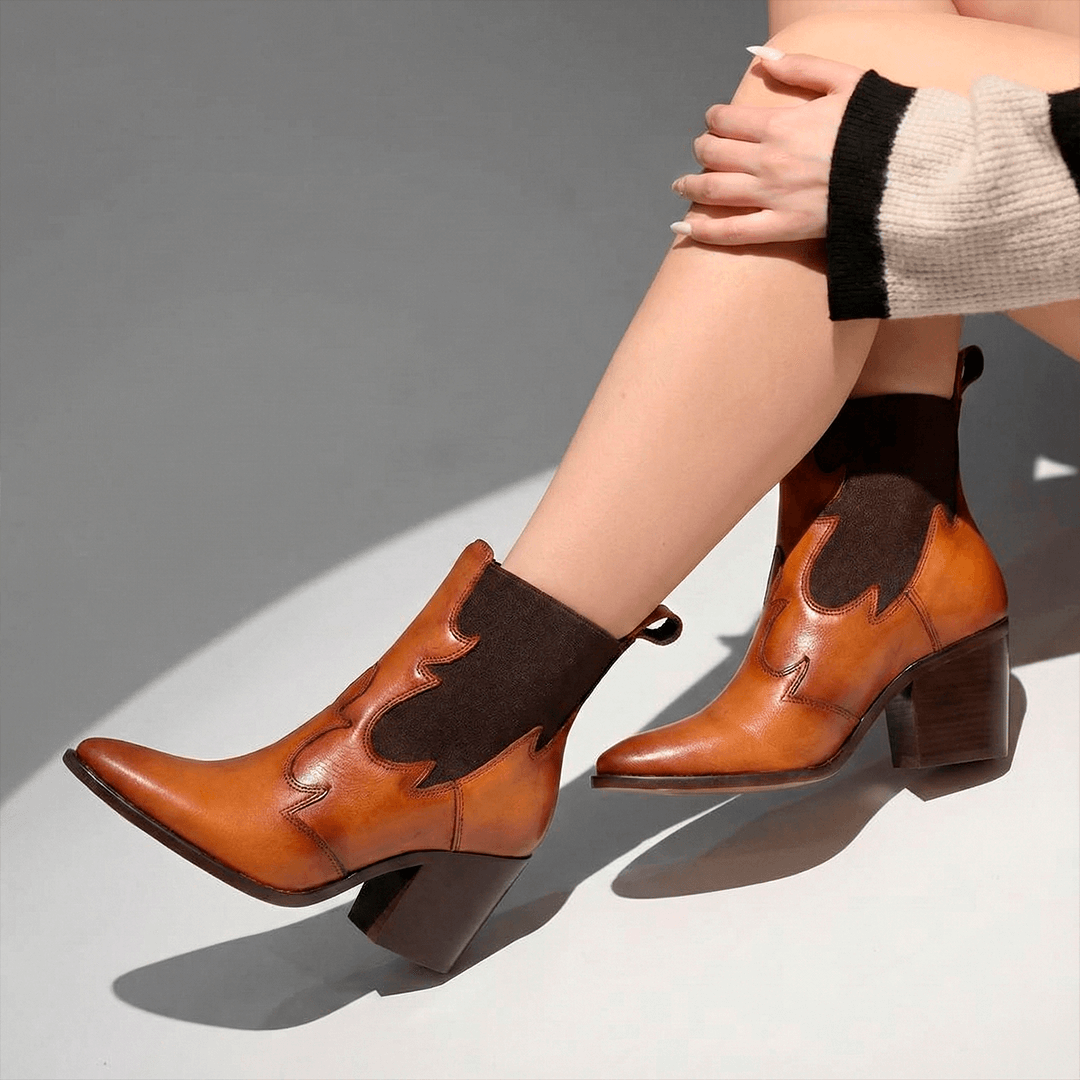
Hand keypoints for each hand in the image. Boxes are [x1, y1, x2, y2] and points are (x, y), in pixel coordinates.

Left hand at [671, 51, 865, 245]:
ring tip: (681, 184)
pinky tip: (683, 229)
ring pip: (714, 190)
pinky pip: (732, 232)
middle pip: (714, 153)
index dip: (715, 118)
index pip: (728, 119)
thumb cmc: (883, 127)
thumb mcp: (847, 82)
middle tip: (701, 150)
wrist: (909, 174)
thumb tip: (762, 57)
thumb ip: (802, 67)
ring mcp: (773, 197)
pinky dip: (703, 230)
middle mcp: (769, 160)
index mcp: (782, 124)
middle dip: (702, 149)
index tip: (714, 120)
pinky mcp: (784, 228)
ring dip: (690, 185)